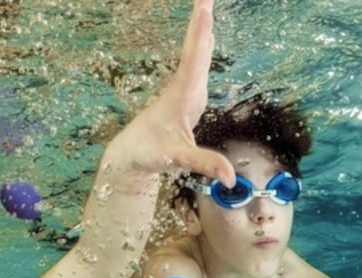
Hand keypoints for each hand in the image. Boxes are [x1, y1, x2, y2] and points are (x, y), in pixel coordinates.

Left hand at [102, 0, 234, 187]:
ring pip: (196, 53)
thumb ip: (204, 164)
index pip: (194, 60)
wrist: (131, 154)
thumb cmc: (150, 153)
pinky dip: (203, 44)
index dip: (200, 34)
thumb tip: (230, 176)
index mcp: (181, 96)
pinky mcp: (187, 94)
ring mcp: (184, 89)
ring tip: (206, 5)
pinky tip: (207, 34)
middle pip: (196, 49)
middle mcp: (182, 87)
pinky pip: (197, 63)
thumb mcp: (177, 160)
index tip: (204, 8)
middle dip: (201, 22)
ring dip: (202, 29)